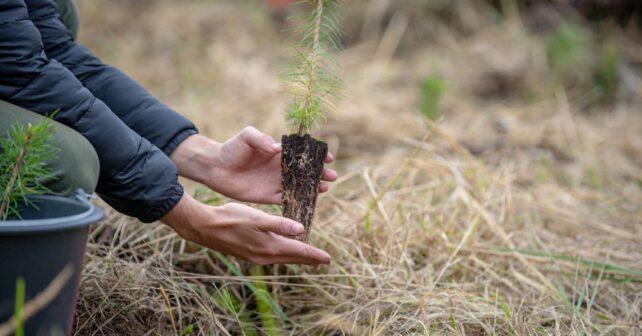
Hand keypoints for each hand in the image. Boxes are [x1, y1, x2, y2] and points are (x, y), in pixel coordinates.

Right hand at [161, 194, 330, 264]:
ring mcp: (255, 257)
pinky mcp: (248, 254)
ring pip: (282, 258)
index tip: (327, 258)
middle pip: (292, 258)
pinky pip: (272, 257)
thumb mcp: (257, 217)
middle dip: (308, 259)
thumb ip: (280, 224)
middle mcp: (264, 255)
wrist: (205, 227)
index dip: (314, 255)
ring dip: (296, 258)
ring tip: (307, 257)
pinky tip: (282, 251)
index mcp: (269, 246)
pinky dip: (283, 255)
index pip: (298, 252)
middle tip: (322, 260)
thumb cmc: (231, 218)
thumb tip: (301, 229)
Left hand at [170, 128, 336, 203]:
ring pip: (300, 186)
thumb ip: (261, 139)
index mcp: (279, 152)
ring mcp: (275, 182)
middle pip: (306, 171)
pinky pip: (286, 199)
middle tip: (332, 176)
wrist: (216, 167)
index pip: (303, 153)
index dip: (317, 155)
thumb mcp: (247, 137)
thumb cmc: (232, 148)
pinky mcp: (267, 196)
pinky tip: (308, 202)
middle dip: (320, 173)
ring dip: (313, 187)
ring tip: (325, 188)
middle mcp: (280, 168)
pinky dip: (297, 201)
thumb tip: (276, 148)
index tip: (328, 157)